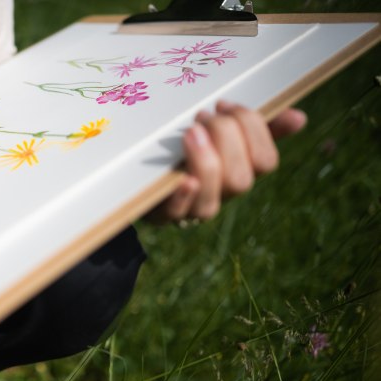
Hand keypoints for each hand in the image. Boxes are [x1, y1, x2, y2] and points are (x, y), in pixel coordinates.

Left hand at [149, 101, 306, 222]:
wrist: (143, 178)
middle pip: (240, 180)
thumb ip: (256, 128)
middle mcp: (222, 196)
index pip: (265, 160)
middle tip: (203, 116)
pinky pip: (178, 212)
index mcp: (241, 172)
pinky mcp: (163, 215)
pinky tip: (183, 178)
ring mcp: (192, 209)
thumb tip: (299, 117)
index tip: (224, 104)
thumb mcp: (220, 136)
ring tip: (189, 132)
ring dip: (205, 162)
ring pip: (212, 200)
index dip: (252, 129)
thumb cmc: (187, 152)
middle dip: (225, 139)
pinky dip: (184, 195)